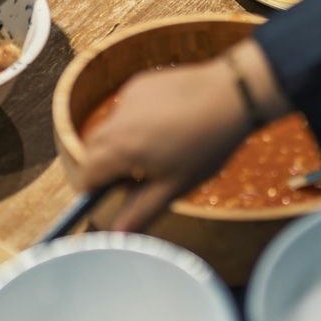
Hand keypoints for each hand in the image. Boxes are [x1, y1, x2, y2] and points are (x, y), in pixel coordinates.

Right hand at [78, 61, 252, 231]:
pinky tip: (166, 124)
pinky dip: (135, 121)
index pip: (87, 174)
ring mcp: (127, 99)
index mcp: (121, 149)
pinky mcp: (140, 84)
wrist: (232, 94)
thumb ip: (140, 211)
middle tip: (133, 178)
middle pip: (93, 149)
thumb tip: (117, 235)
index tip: (105, 197)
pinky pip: (126, 108)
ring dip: (120, 143)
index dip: (92, 189)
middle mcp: (117, 121)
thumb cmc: (207, 145)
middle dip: (104, 166)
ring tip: (156, 151)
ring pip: (110, 128)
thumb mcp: (174, 186)